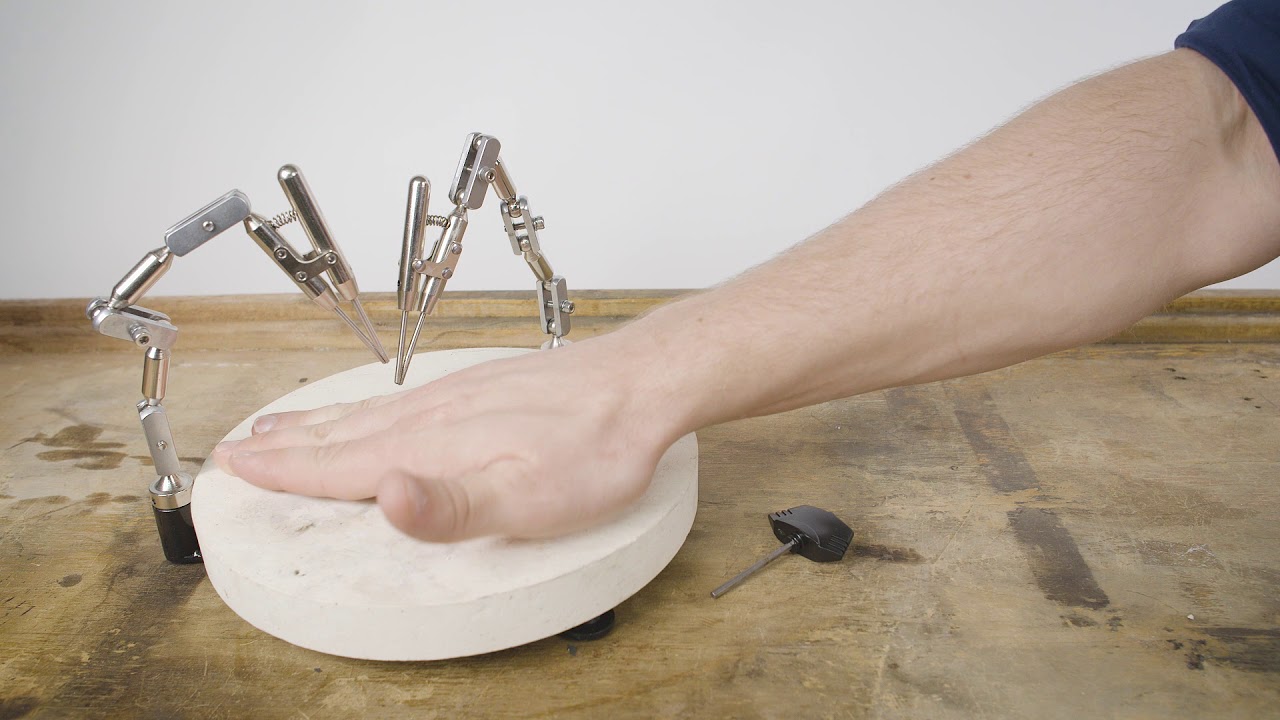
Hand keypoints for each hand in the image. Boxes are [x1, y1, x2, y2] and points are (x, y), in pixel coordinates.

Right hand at [211, 338, 681, 541]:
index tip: (235, 465)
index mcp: (430, 447)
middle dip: (284, 444)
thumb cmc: (590, 447)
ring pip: (367, 413)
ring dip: (317, 423)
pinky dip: (364, 409)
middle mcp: (432, 415)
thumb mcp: (525, 497)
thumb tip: (381, 499)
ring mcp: (455, 397)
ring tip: (282, 426)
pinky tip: (374, 413)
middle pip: (341, 433)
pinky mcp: (479, 387)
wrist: (637, 385)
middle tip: (236, 446)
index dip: (284, 469)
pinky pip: (400, 400)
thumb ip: (449, 506)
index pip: (339, 463)